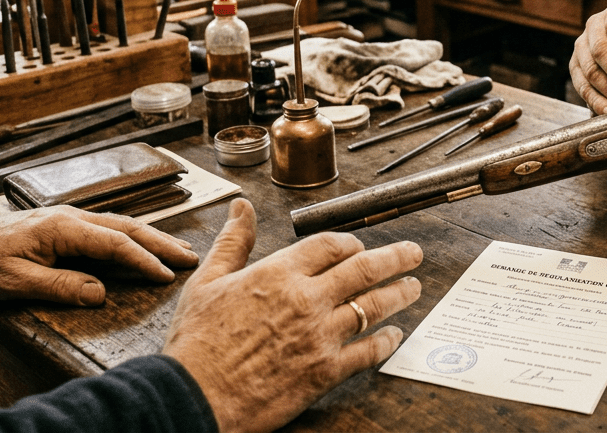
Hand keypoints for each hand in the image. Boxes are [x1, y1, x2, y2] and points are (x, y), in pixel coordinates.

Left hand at [0, 205, 199, 305]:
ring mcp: (73, 218)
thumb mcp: (14, 281)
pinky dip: (135, 237)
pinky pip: (111, 228)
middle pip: (128, 228)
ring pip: (123, 225)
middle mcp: (74, 217)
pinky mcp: (69, 225)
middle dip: (162, 244)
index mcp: (63, 228)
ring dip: (153, 239)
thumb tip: (99, 294)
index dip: (143, 260)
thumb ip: (58, 285)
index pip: (115, 243)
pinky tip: (146, 244)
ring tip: (180, 252)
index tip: (165, 275)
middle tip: (191, 259)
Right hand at [163, 198, 422, 432]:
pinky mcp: (325, 372)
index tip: (358, 246)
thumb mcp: (206, 282)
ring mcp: (319, 336)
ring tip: (413, 288)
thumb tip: (241, 209)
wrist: (192, 397)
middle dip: (396, 258)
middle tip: (413, 253)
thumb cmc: (195, 344)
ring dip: (399, 295)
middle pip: (364, 269)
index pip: (330, 245)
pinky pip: (367, 352)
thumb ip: (232, 243)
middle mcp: (306, 300)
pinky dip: (386, 341)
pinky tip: (394, 336)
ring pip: (374, 307)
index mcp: (278, 273)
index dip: (350, 243)